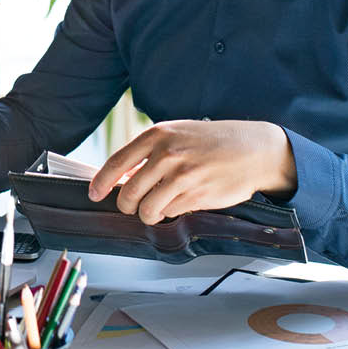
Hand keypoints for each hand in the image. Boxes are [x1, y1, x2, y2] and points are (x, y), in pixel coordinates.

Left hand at [87, 120, 296, 223]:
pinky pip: (171, 214)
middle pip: (128, 194)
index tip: (94, 194)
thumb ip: (149, 152)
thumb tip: (121, 177)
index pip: (116, 163)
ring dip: (149, 214)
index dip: (101, 183)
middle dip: (127, 205)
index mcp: (157, 135)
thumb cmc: (211, 141)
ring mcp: (182, 177)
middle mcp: (166, 155)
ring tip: (158, 207)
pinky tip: (182, 201)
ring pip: (148, 210)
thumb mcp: (177, 134)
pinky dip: (171, 212)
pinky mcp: (197, 196)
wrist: (254, 149)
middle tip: (133, 206)